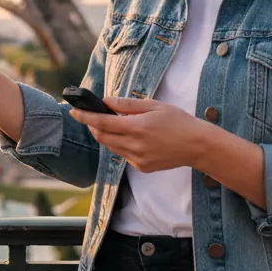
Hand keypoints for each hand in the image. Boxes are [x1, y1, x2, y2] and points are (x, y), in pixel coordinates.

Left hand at [69, 96, 209, 172]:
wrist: (197, 146)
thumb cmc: (178, 121)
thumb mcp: (153, 105)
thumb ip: (127, 105)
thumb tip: (106, 102)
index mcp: (137, 127)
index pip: (102, 122)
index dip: (85, 117)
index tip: (74, 111)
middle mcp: (135, 145)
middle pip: (102, 137)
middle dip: (93, 127)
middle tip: (91, 117)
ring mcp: (137, 159)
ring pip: (111, 147)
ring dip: (107, 136)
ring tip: (115, 125)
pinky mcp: (141, 167)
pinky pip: (123, 155)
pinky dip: (121, 145)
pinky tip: (132, 138)